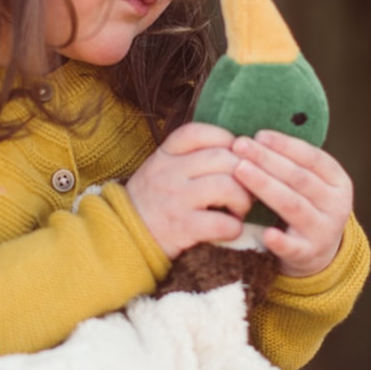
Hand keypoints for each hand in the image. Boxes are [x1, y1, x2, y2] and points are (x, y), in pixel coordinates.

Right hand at [126, 123, 252, 258]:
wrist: (124, 236)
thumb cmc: (152, 201)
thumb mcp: (160, 168)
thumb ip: (188, 156)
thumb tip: (235, 150)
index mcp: (164, 155)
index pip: (198, 133)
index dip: (224, 139)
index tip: (234, 155)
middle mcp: (169, 173)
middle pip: (222, 158)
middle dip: (245, 172)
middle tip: (247, 187)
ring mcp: (175, 200)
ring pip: (227, 186)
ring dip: (243, 199)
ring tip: (239, 209)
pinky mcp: (181, 228)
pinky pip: (220, 222)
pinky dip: (234, 227)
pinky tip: (230, 229)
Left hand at [231, 131, 352, 277]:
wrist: (316, 253)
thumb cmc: (303, 206)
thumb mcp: (308, 184)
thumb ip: (290, 163)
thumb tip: (255, 137)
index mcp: (338, 181)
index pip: (312, 158)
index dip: (285, 145)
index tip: (258, 135)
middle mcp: (336, 205)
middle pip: (298, 178)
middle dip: (267, 159)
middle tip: (240, 146)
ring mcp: (324, 231)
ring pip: (293, 205)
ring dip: (265, 186)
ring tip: (240, 170)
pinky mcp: (309, 255)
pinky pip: (293, 247)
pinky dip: (280, 241)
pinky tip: (266, 233)